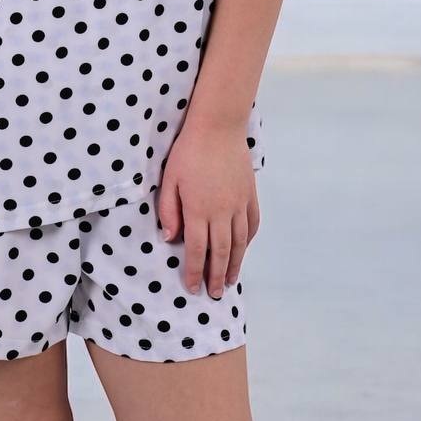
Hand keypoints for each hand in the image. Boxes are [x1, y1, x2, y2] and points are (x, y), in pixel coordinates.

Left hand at [156, 122, 259, 297]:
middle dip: (216, 276)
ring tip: (230, 280)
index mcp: (198, 210)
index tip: (192, 287)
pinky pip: (252, 224)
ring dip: (234, 264)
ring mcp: (239, 204)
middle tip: (214, 294)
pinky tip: (242, 250)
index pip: (197, 250)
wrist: (218, 127)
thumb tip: (170, 238)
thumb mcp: (170, 179)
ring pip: (239, 243)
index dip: (194, 271)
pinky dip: (247, 241)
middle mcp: (221, 212)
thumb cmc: (188, 151)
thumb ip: (169, 210)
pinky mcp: (250, 194)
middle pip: (220, 253)